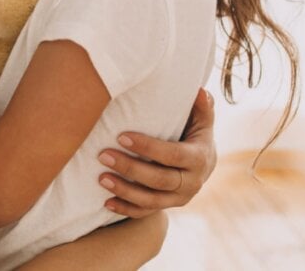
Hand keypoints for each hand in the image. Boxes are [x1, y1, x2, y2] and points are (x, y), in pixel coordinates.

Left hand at [98, 88, 216, 216]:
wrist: (203, 165)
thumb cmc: (195, 134)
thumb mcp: (202, 120)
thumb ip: (202, 107)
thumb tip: (201, 91)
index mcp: (199, 159)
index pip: (173, 155)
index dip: (148, 148)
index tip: (121, 137)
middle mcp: (191, 182)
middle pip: (159, 180)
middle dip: (130, 168)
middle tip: (103, 155)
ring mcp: (179, 199)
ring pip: (151, 201)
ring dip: (124, 190)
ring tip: (101, 178)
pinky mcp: (167, 207)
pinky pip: (145, 213)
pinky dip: (125, 210)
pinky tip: (106, 202)